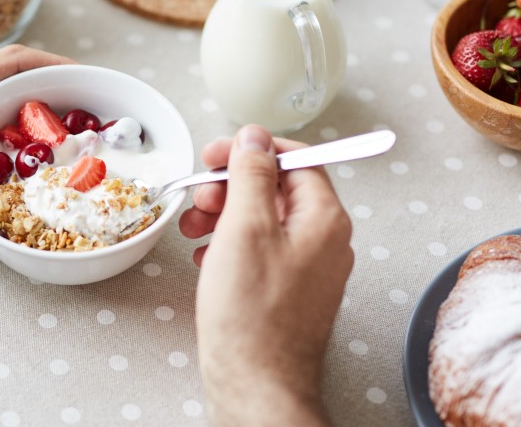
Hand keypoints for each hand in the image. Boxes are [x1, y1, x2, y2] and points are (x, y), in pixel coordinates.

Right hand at [179, 125, 352, 426]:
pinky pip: (262, 251)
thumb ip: (252, 174)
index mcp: (324, 219)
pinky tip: (208, 257)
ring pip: (265, 220)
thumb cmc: (252, 316)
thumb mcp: (244, 228)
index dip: (252, 151)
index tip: (218, 155)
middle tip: (201, 196)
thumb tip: (255, 137)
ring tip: (195, 228)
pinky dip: (231, 245)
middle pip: (278, 189)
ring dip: (226, 215)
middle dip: (232, 186)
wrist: (256, 384)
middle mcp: (325, 241)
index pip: (297, 159)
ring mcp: (309, 269)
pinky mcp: (290, 291)